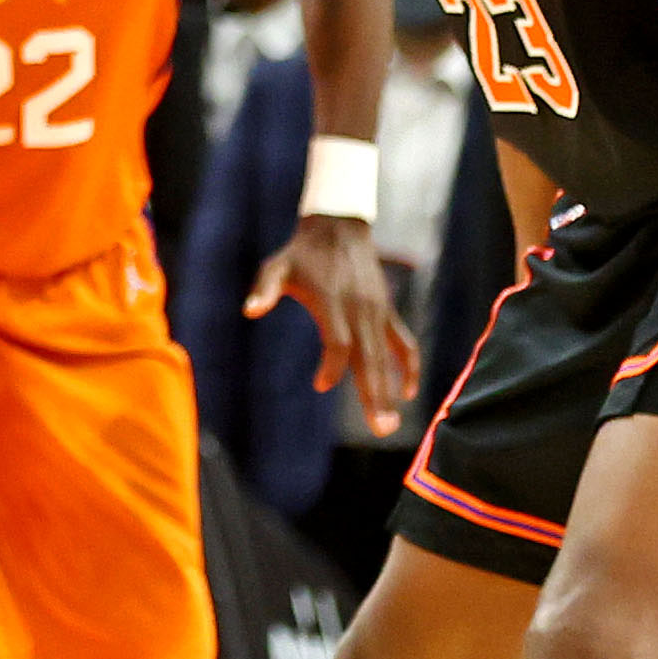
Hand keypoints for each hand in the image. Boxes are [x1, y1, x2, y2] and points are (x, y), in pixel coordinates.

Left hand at [245, 214, 419, 413]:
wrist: (340, 228)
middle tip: (382, 430)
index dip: (332, 366)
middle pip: (369, 358)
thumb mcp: (277, 266)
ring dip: (390, 391)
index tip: (319, 384)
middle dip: (375, 395)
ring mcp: (378, 312)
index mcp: (332, 301)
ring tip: (391, 424)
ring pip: (387, 357)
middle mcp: (360, 310)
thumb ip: (265, 289)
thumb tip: (249, 310)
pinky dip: (408, 366)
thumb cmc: (302, 254)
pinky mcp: (388, 312)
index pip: (339, 342)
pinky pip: (405, 344)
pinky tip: (406, 392)